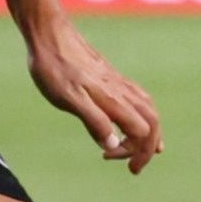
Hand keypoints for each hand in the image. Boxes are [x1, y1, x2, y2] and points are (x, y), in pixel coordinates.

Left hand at [25, 18, 161, 172]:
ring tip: (142, 147)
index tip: (108, 158)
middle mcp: (121, 90)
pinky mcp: (110, 75)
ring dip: (149, 131)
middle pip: (152, 122)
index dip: (133, 152)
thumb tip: (112, 146)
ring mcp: (117, 81)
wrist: (48, 33)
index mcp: (113, 99)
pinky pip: (138, 97)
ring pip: (148, 108)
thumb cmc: (54, 67)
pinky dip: (142, 114)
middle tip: (133, 167)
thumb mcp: (68, 98)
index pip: (142, 133)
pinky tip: (129, 117)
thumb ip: (93, 121)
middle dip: (147, 147)